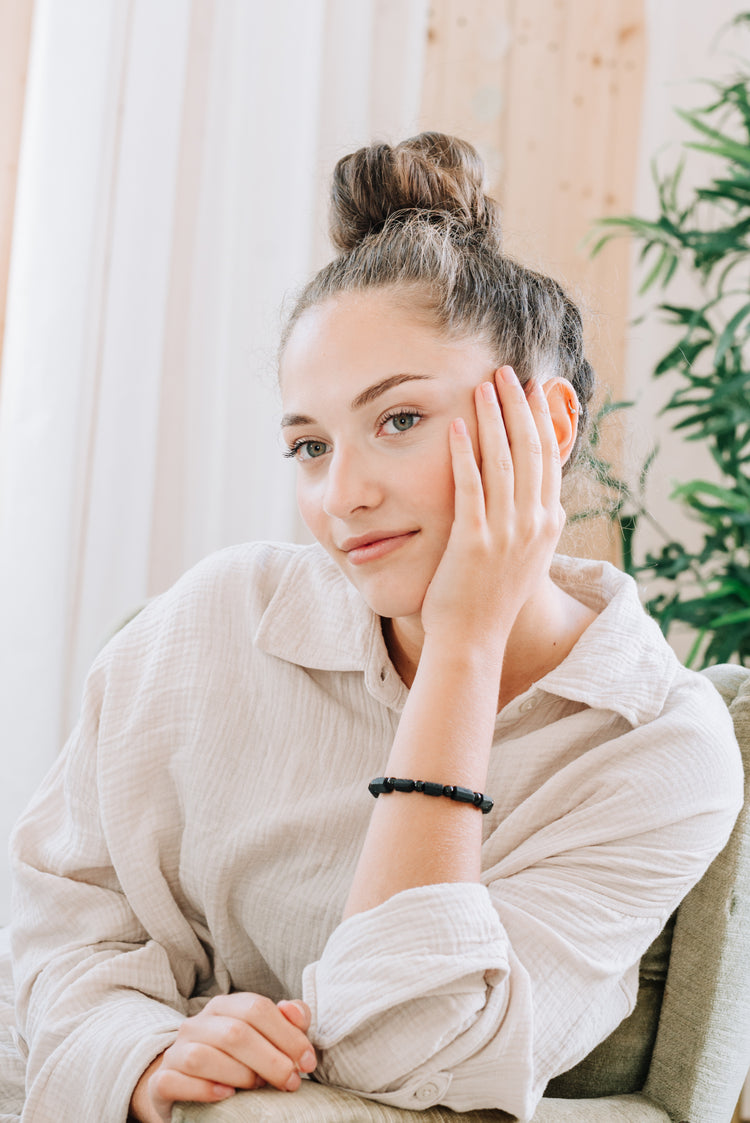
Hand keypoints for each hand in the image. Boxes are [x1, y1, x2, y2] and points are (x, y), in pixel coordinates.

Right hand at [129, 996, 315, 1122]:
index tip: (308, 1063)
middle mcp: (196, 1024)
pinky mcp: (160, 1081)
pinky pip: (176, 1081)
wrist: (186, 1087)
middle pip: (235, 1033)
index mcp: (224, 1006)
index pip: (257, 1008)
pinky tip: (227, 1095)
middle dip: (271, 1060)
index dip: (288, 1035)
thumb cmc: (236, 1061)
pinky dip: (204, 1089)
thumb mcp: (263, 1037)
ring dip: (239, 1074)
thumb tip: (295, 1011)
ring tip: (258, 1088)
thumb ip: (287, 1021)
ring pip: (203, 1056)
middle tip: (291, 1082)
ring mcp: (175, 1052)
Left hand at [421, 365, 564, 651]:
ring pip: (504, 461)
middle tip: (507, 372)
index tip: (532, 388)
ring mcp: (506, 533)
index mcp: (547, 525)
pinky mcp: (475, 541)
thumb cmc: (490, 600)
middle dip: (519, 406)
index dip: (541, 420)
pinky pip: (471, 487)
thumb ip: (530, 526)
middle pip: (531, 450)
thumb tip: (536, 500)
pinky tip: (458, 426)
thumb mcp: (523, 559)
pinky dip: (466, 453)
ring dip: (494, 418)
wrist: (474, 640)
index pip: (549, 459)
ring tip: (484, 385)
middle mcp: (534, 525)